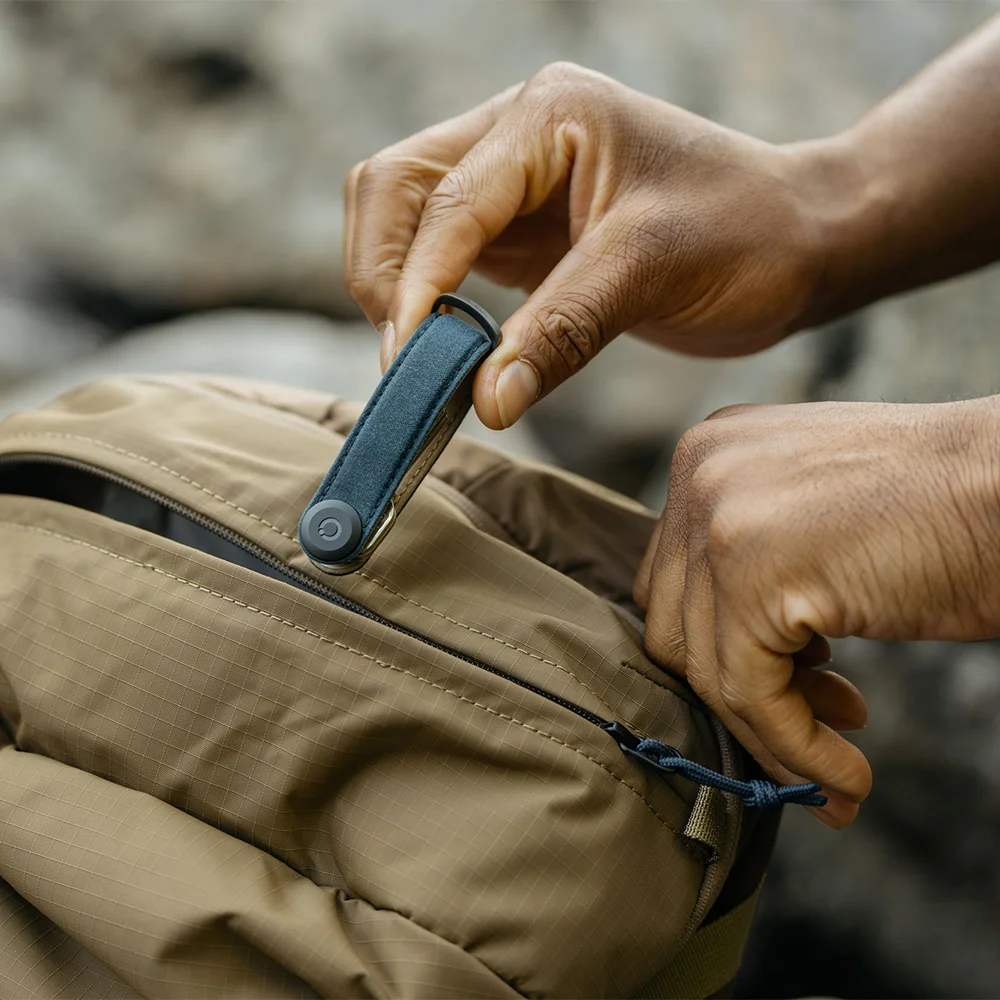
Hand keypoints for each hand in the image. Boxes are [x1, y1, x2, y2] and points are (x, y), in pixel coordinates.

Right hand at [344, 62, 852, 428]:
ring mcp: (513, 185)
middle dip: (383, 274)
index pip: (447, 198)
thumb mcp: (651, 273)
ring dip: (397, 289)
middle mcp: (517, 136)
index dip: (417, 284)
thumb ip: (559, 333)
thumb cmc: (747, 234)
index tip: (410, 362)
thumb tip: (484, 402)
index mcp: (548, 115)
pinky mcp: (521, 234)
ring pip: (407, 223)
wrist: (797, 243)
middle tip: (406, 361)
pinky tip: (447, 353)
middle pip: (394, 189)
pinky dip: (430, 307)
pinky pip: (445, 262)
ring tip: (421, 362)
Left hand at [634, 397, 999, 827]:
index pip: (674, 579)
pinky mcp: (750, 577)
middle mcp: (700, 472)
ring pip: (708, 671)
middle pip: (677, 624)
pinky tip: (848, 780)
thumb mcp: (813, 514)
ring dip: (773, 734)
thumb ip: (754, 559)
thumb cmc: (944, 506)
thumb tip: (724, 659)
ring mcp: (717, 519)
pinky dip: (795, 751)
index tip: (789, 685)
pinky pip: (751, 697)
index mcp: (710, 452)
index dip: (723, 646)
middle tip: (817, 718)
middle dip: (740, 691)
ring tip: (839, 767)